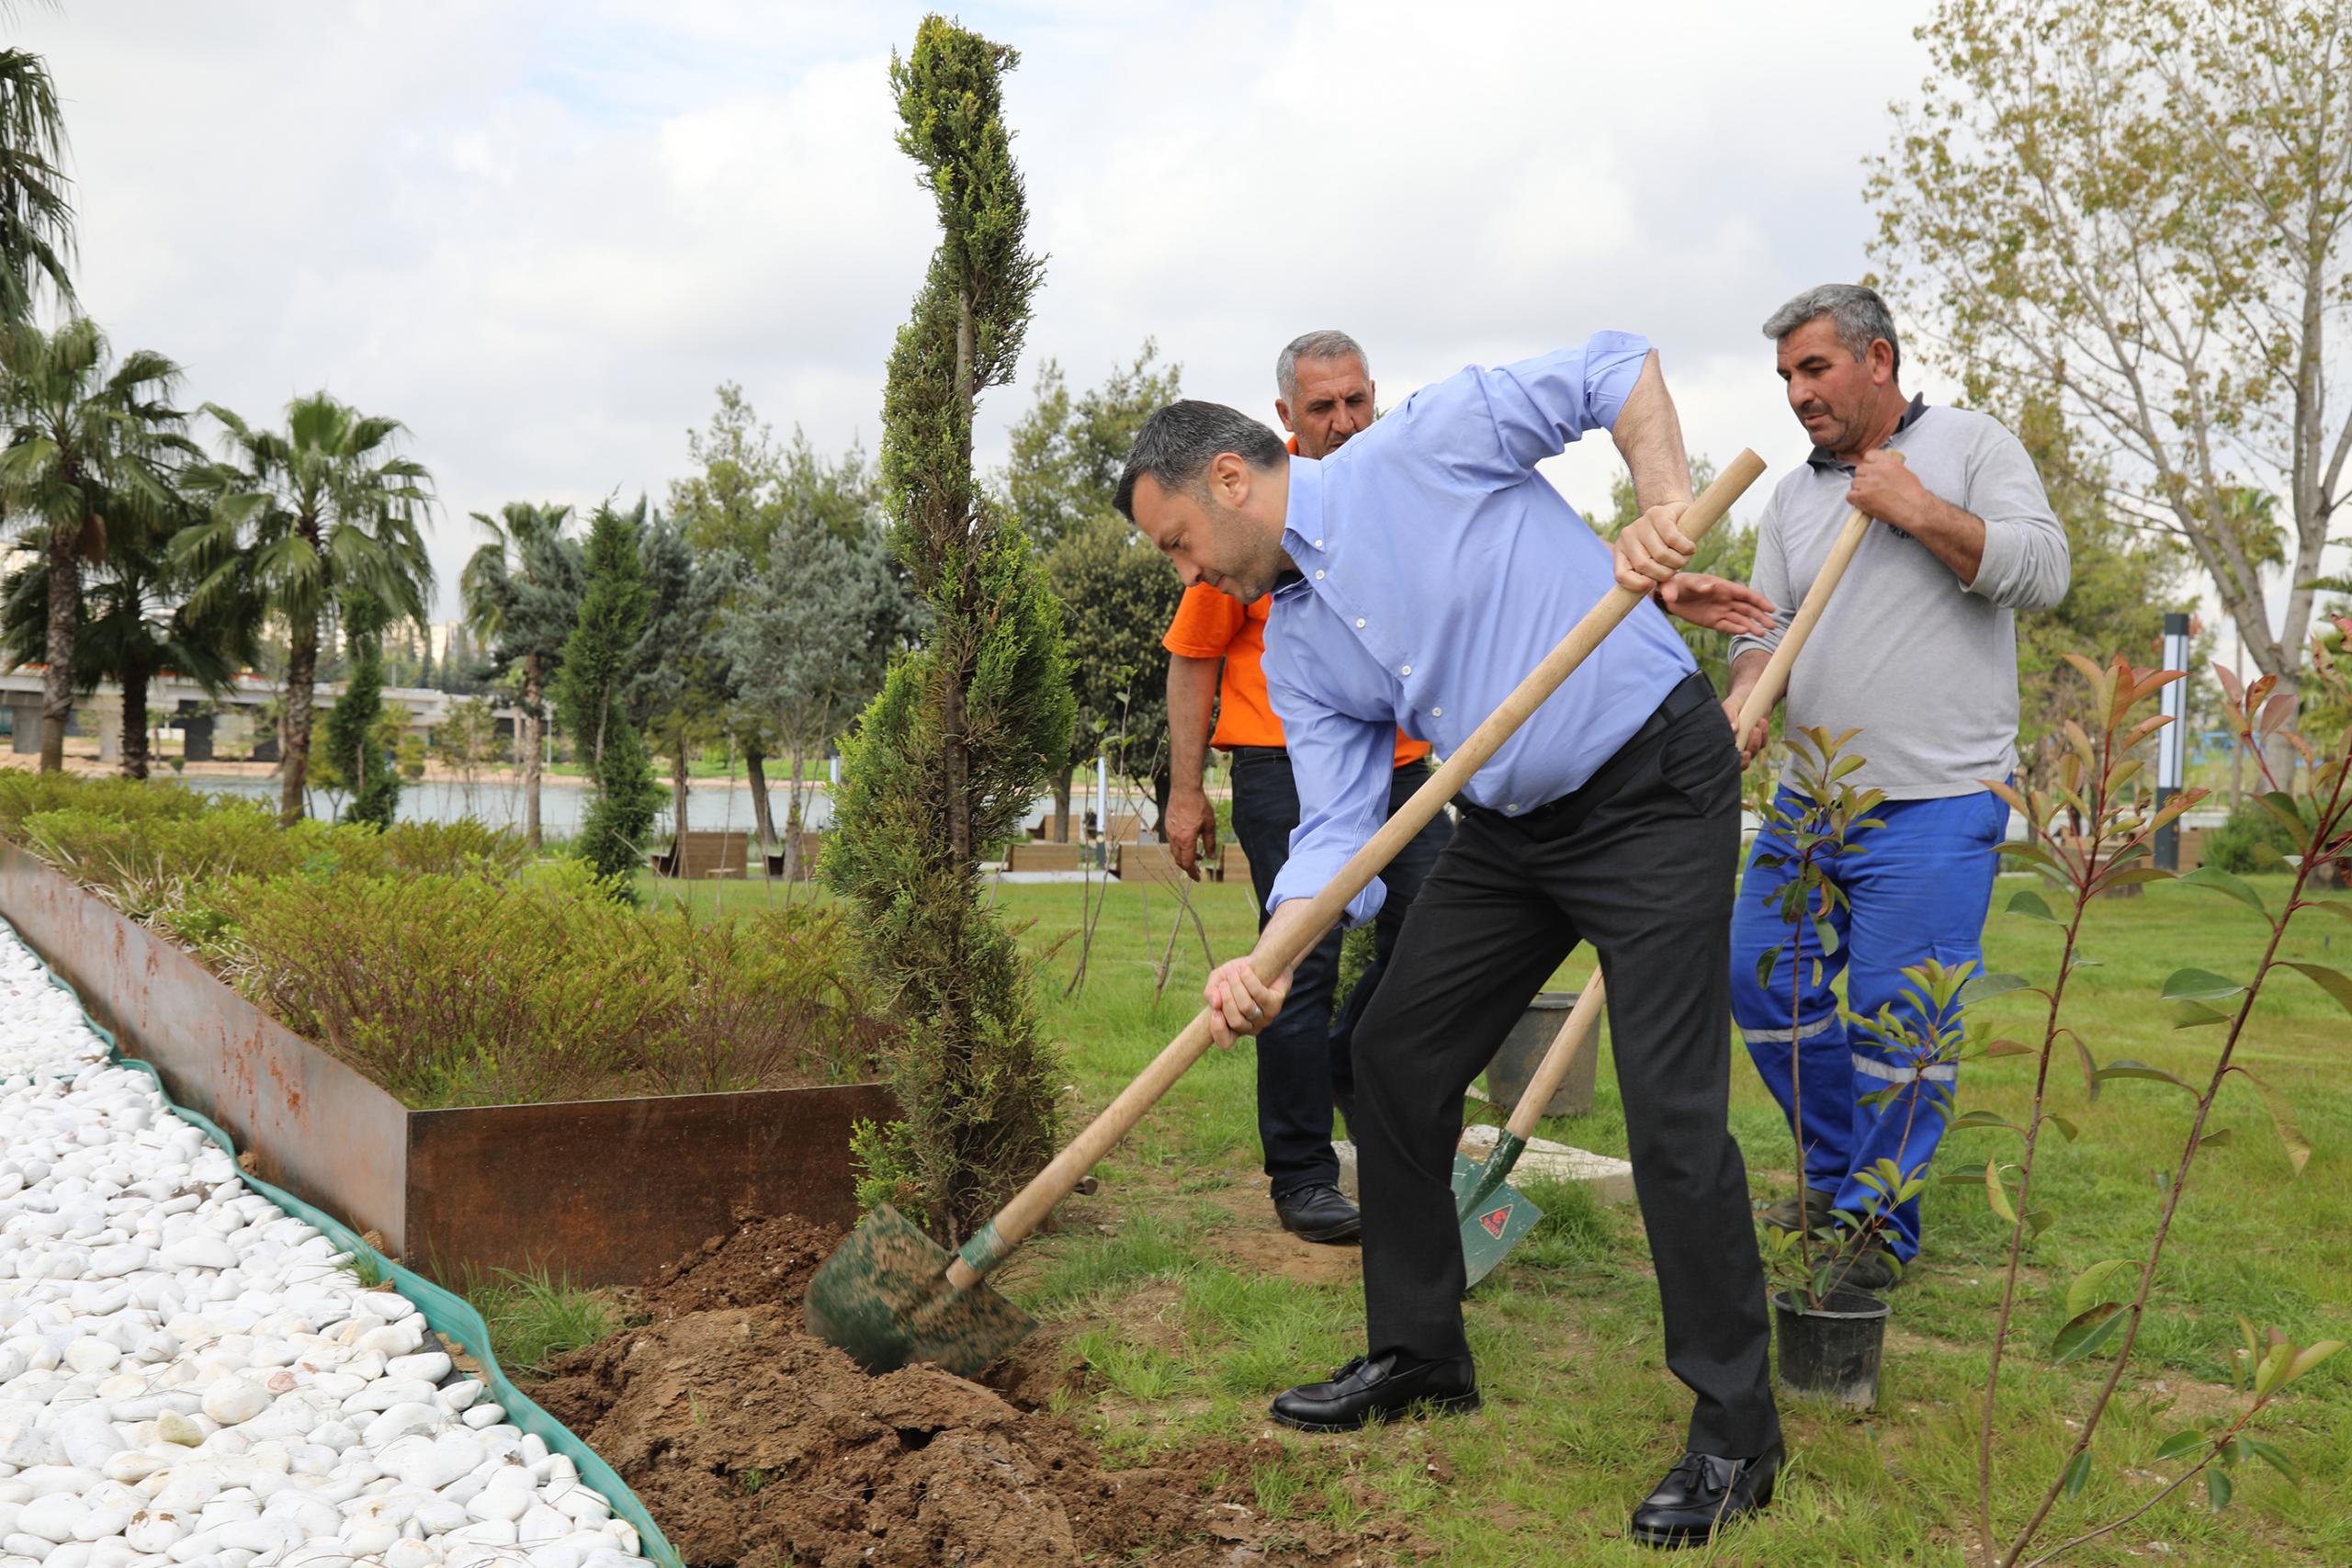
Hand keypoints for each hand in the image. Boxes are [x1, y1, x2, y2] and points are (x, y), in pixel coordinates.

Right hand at [1165, 784, 1215, 878]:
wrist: (1184, 789)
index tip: (1198, 878)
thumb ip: (1210, 843)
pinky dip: (1180, 846)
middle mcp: (1175, 838)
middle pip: (1179, 860)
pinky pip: (1172, 842)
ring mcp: (1169, 832)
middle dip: (1188, 866)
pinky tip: (1189, 841)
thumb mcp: (1209, 825)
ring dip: (1184, 856)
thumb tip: (1211, 857)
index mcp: (1186, 840)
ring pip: (1174, 851)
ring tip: (1196, 853)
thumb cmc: (1199, 805)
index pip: (1187, 863)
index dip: (1193, 873)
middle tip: (1198, 867)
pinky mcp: (1167, 825)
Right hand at [1202, 955, 1290, 1048]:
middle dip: (1227, 999)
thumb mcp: (1217, 980)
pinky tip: (1244, 969)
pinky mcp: (1276, 1004)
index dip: (1218, 1031)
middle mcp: (1250, 1027)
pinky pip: (1259, 994)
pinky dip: (1249, 980)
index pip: (1225, 1042)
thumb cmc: (1236, 975)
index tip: (1215, 1011)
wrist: (1260, 961)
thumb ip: (1211, 991)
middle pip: (1235, 1021)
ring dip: (1236, 987)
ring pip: (1247, 1008)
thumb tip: (1214, 1002)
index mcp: (1233, 1027)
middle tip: (1224, 984)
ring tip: (1233, 973)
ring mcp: (1265, 1018)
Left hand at [1612, 501, 1695, 592]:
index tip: (1653, 584)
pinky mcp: (1657, 514)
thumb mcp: (1662, 567)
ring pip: (1661, 554)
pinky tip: (1690, 548)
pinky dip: (1686, 548)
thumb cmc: (1666, 546)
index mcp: (1621, 552)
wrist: (1675, 514)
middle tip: (1675, 567)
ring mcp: (1640, 523)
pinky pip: (1673, 539)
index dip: (1638, 585)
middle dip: (1665, 573)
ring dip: (1679, 561)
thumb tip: (1670, 599)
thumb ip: (1665, 584)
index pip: (1621, 575)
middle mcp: (1626, 537)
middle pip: (1644, 566)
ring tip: (1683, 557)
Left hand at [1657, 574, 1776, 636]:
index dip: (1759, 601)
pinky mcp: (1712, 621)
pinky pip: (1727, 626)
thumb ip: (1697, 585)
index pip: (1745, 594)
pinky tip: (1746, 633)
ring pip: (1740, 619)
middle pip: (1747, 608)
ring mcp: (1719, 611)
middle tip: (1774, 625)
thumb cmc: (1675, 584)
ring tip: (1764, 634)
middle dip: (1761, 616)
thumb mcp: (1684, 583)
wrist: (1665, 595)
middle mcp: (1724, 599)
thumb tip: (1710, 586)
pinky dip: (1737, 630)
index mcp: (1722, 587)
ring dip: (1752, 626)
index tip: (1771, 608)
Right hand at [1722, 693, 1768, 767]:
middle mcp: (1734, 744)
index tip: (1738, 754)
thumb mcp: (1731, 705)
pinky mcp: (1759, 738)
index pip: (1725, 759)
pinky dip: (1764, 733)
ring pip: (1753, 752)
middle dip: (1745, 759)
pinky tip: (1761, 722)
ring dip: (1756, 742)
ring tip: (1757, 726)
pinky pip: (1763, 742)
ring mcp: (1747, 742)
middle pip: (1740, 763)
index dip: (1733, 762)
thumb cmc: (1736, 700)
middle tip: (1747, 751)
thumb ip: (1729, 715)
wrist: (1751, 693)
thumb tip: (1733, 729)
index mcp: (1723, 740)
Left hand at [1847, 448, 1923, 530]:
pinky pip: (1849, 495)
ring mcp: (1867, 483)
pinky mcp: (1861, 496)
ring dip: (1859, 489)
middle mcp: (1875, 470)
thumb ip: (1890, 468)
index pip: (1869, 455)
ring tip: (1869, 496)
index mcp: (1887, 462)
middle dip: (1863, 477)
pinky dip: (1854, 500)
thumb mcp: (1904, 472)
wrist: (1913, 507)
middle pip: (1859, 469)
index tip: (1870, 469)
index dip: (1868, 463)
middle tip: (1870, 486)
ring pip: (1854, 483)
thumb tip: (1884, 470)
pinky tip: (1863, 503)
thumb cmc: (1913, 494)